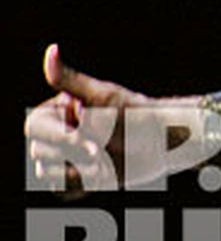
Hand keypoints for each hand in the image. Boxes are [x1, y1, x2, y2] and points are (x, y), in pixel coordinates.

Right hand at [25, 44, 202, 195]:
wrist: (164, 145)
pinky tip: (103, 174)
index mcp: (61, 109)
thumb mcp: (103, 98)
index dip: (60, 138)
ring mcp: (68, 154)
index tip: (89, 142)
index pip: (35, 126)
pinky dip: (82, 185)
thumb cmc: (137, 116)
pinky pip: (61, 189)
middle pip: (39, 152)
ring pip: (47, 172)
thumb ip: (70, 80)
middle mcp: (61, 130)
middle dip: (72, 155)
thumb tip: (51, 50)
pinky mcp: (79, 176)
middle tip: (100, 151)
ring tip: (104, 162)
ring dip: (78, 171)